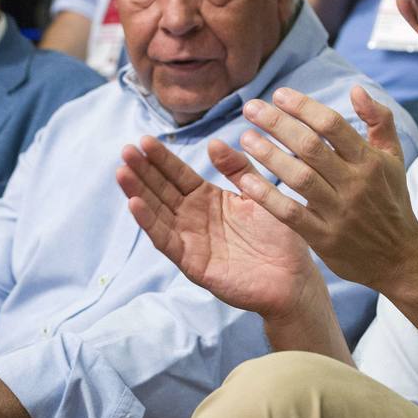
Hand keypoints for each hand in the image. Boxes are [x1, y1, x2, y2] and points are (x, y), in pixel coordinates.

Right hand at [118, 137, 318, 321]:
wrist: (294, 278)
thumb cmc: (279, 237)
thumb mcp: (258, 193)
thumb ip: (237, 169)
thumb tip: (213, 142)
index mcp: (208, 199)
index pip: (178, 175)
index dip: (161, 159)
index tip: (145, 139)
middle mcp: (194, 218)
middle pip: (162, 190)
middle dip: (143, 171)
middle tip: (126, 150)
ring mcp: (190, 240)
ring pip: (157, 213)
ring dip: (138, 193)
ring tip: (122, 172)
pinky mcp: (192, 263)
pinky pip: (166, 241)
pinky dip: (149, 223)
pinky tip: (135, 204)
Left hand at [227, 86, 417, 292]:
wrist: (400, 257)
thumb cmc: (391, 200)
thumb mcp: (394, 158)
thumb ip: (379, 120)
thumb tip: (356, 89)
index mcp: (370, 161)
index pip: (332, 125)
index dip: (303, 106)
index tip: (279, 94)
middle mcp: (355, 184)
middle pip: (310, 146)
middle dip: (278, 123)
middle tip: (251, 108)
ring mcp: (339, 212)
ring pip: (298, 177)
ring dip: (268, 155)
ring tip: (246, 137)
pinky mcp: (324, 238)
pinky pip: (291, 214)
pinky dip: (267, 197)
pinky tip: (246, 180)